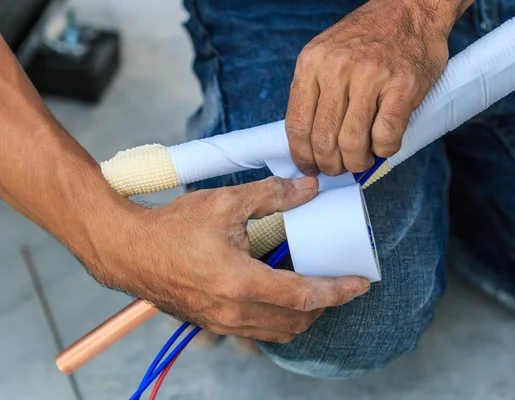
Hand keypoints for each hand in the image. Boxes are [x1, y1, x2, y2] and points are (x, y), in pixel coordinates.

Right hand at [92, 176, 370, 342]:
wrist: (128, 251)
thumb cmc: (171, 227)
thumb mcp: (225, 203)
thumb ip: (272, 196)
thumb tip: (308, 189)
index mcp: (241, 283)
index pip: (304, 296)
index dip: (338, 291)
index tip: (360, 284)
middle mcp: (234, 311)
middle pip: (297, 320)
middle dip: (324, 305)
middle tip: (337, 284)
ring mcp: (222, 323)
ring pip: (277, 331)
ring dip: (301, 316)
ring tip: (311, 290)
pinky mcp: (212, 324)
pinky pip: (256, 331)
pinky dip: (277, 319)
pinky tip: (276, 295)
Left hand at [286, 0, 462, 175]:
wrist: (410, 8)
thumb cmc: (368, 38)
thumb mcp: (326, 54)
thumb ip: (315, 92)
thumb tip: (308, 142)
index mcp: (312, 63)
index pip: (297, 125)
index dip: (302, 156)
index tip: (309, 167)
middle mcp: (338, 68)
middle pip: (323, 141)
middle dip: (330, 165)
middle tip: (338, 168)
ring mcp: (371, 77)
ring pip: (352, 144)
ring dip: (356, 162)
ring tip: (361, 160)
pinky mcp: (402, 87)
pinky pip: (385, 137)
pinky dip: (383, 151)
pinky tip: (383, 146)